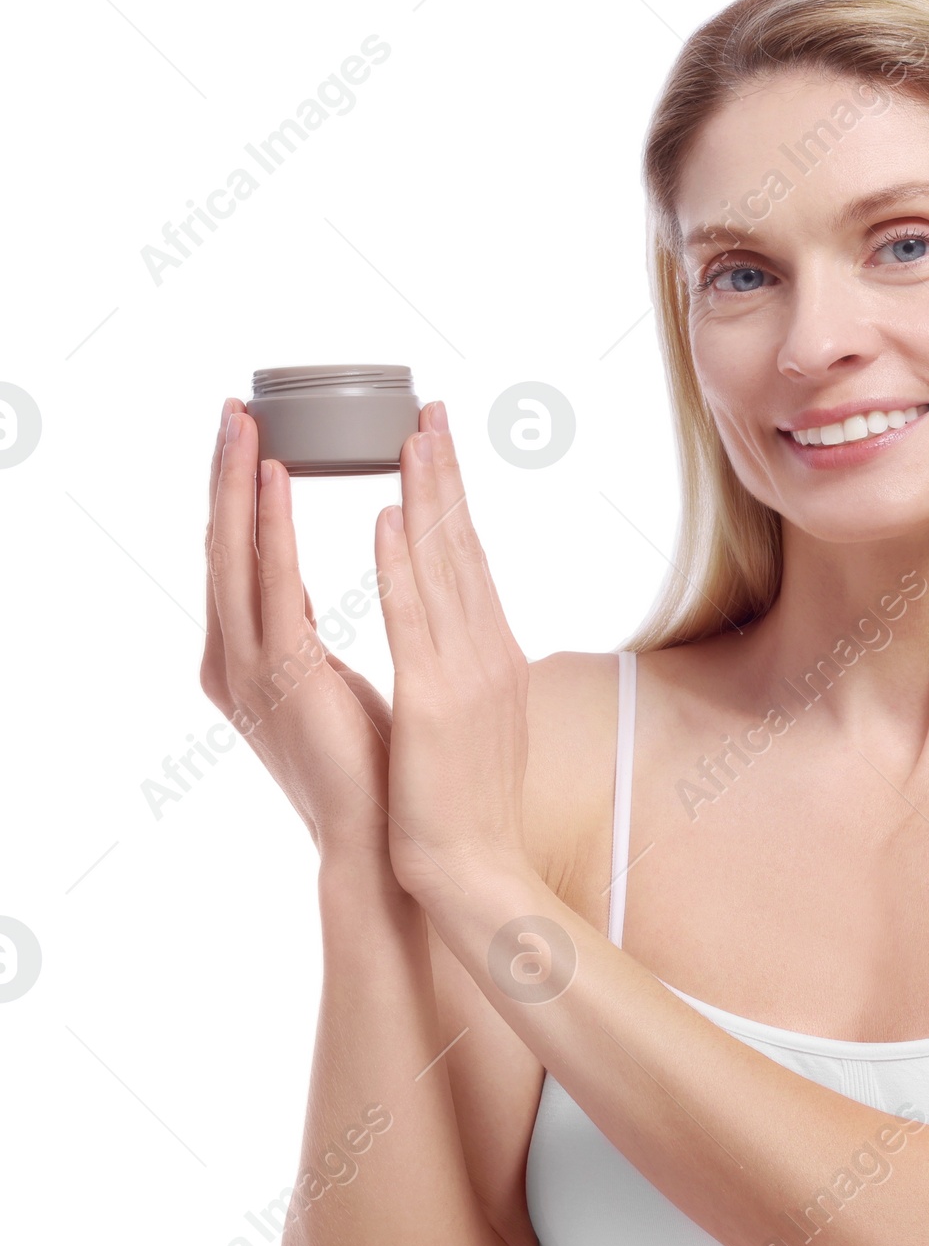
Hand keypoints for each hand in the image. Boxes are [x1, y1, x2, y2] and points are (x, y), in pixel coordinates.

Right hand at [201, 399, 396, 861]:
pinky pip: (273, 585)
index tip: (252, 429)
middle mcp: (237, 657)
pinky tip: (273, 478)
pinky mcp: (282, 678)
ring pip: (236, 553)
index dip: (243, 491)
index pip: (244, 554)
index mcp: (255, 654)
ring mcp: (251, 668)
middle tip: (232, 404)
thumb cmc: (373, 765)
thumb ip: (302, 633)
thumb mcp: (331, 680)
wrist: (383, 841)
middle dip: (228, 472)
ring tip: (242, 420)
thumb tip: (297, 590)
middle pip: (226, 544)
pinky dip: (270, 528)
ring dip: (239, 482)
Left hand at [373, 401, 535, 910]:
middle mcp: (487, 652)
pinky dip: (402, 565)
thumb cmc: (464, 804)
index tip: (438, 442)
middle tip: (429, 409)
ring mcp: (465, 675)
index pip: (473, 560)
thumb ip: (467, 669)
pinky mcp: (435, 703)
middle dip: (446, 474)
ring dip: (426, 496)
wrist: (471, 868)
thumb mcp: (475, 720)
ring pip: (443, 567)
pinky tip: (385, 518)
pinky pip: (415, 621)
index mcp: (492, 655)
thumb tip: (458, 636)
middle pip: (465, 547)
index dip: (456, 498)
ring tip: (409, 436)